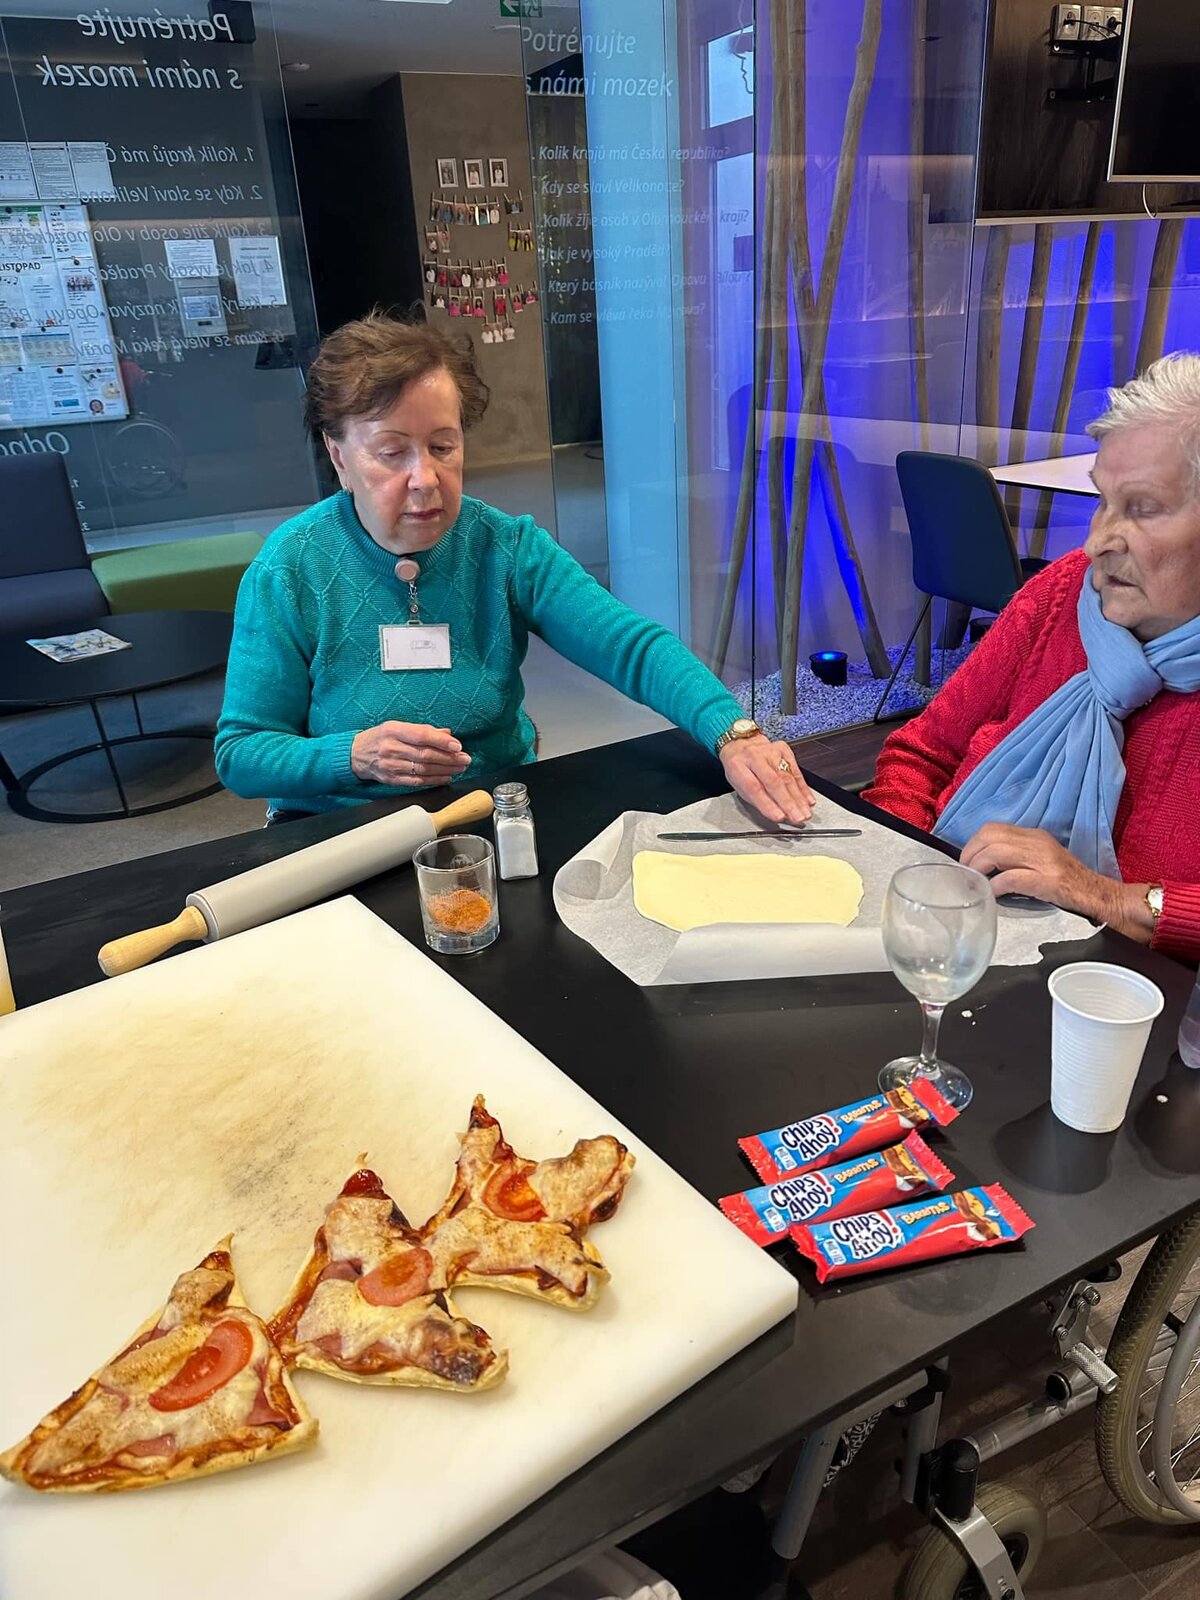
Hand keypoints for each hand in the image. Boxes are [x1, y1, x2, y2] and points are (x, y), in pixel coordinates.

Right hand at [350, 722, 470, 787]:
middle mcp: (391, 748)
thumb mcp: (397, 726)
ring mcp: (391, 765)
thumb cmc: (380, 738)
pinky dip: (434, 780)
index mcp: (393, 730)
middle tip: (465, 759)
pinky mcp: (392, 779)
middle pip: (425, 755)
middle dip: (449, 758)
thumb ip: (422, 730)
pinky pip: (417, 781)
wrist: (355, 754)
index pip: (421, 736)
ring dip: (445, 770)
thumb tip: (446, 734)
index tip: (457, 745)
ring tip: (460, 767)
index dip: (441, 741)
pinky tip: (446, 777)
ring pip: (423, 770)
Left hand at [719, 735, 814, 824]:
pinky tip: (808, 800)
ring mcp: (769, 751)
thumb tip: (778, 814)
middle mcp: (754, 756)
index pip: (754, 787)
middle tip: (797, 818)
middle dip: (788, 803)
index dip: (768, 804)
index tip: (780, 817)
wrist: (741, 744)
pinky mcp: (783, 749)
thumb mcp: (739, 786)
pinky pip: (795, 771)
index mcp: (737, 766)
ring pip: (787, 777)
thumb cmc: (740, 769)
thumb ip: (757, 800)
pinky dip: (803, 787)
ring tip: (805, 813)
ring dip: (798, 798)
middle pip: (774, 781)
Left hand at [958, 824, 1126, 924]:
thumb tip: (984, 864)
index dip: (973, 843)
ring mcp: (1043, 860)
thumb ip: (1016, 856)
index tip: (967, 860)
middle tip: (966, 873)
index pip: (993, 828)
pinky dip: (996, 886)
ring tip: (975, 882)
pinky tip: (992, 894)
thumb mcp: (1041, 859)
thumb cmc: (1068, 882)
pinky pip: (1012, 878)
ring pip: (996, 852)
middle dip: (970, 854)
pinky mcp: (1048, 880)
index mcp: (1034, 836)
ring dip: (978, 868)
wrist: (1099, 894)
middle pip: (990, 836)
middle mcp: (1037, 842)